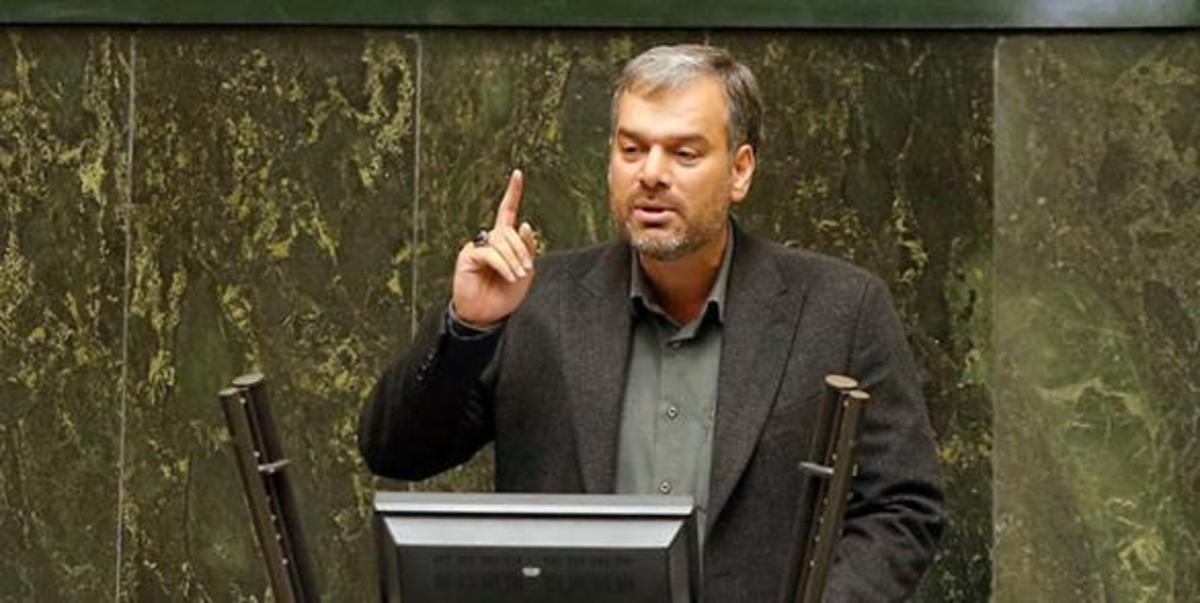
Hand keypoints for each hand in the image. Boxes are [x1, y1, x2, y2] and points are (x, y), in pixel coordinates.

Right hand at [451, 169, 538, 326]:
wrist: (489, 315)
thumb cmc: (506, 294)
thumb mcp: (525, 270)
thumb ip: (527, 247)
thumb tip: (524, 224)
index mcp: (505, 241)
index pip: (508, 212)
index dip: (513, 193)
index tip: (518, 174)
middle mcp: (490, 240)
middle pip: (509, 231)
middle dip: (521, 249)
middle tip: (525, 269)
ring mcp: (478, 247)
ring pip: (501, 241)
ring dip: (514, 259)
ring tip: (516, 276)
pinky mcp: (469, 257)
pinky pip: (490, 253)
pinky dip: (503, 264)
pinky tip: (509, 276)